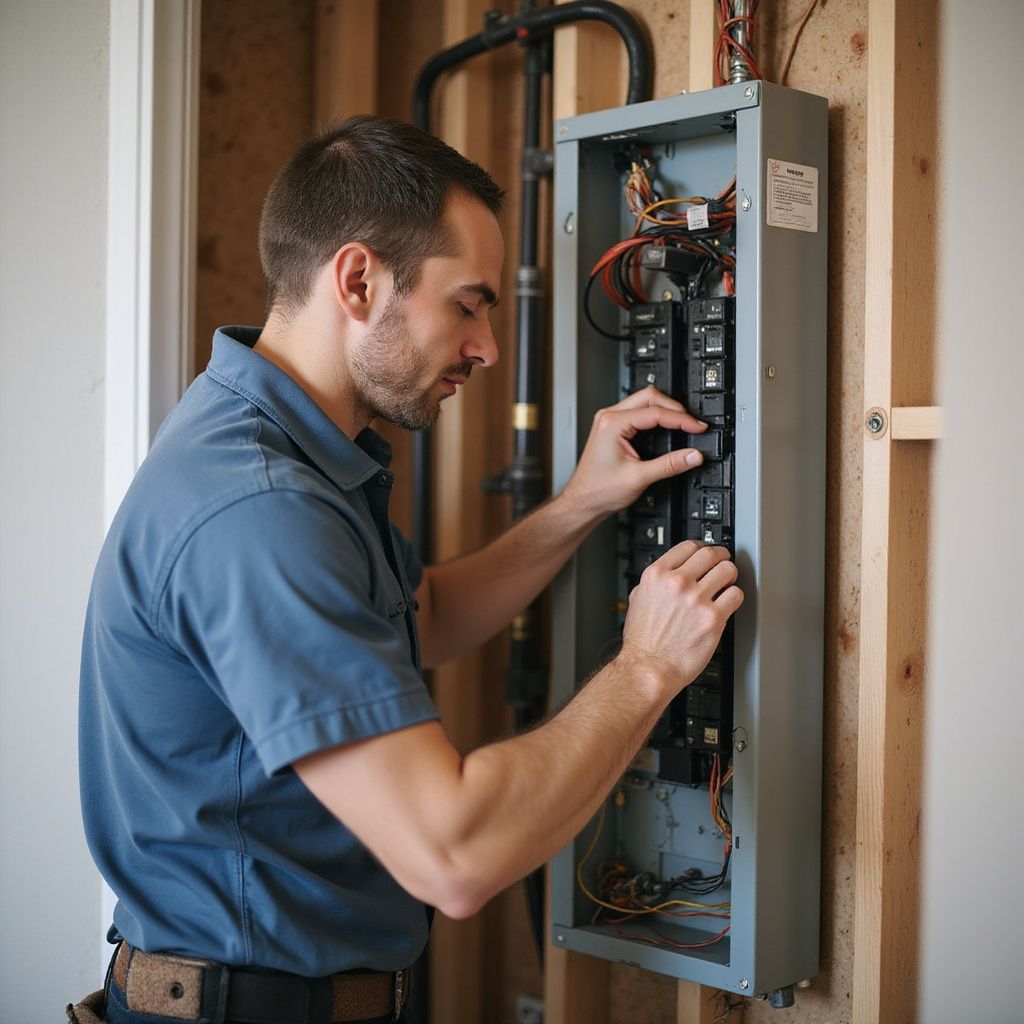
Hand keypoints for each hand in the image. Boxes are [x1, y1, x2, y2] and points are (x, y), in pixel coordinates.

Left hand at [561, 387, 706, 519]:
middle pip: (650, 397)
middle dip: (674, 408)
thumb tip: (693, 455)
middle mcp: (608, 417)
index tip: (698, 427)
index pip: (655, 412)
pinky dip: (655, 417)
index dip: (681, 419)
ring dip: (665, 410)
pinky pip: (638, 412)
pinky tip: (666, 427)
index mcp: (612, 424)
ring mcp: (609, 420)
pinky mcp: (612, 427)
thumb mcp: (639, 478)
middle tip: (692, 423)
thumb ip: (670, 465)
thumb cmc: (598, 490)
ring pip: (644, 401)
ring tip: (683, 425)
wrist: (582, 501)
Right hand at [619, 541, 742, 697]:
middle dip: (720, 557)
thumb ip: (655, 583)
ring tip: (728, 583)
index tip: (706, 553)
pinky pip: (735, 595)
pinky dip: (735, 596)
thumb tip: (668, 575)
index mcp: (656, 575)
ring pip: (728, 571)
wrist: (648, 668)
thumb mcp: (638, 600)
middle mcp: (677, 583)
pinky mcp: (713, 618)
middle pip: (711, 554)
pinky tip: (728, 602)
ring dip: (730, 575)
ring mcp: (696, 599)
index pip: (688, 546)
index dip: (702, 547)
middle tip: (723, 563)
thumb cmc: (642, 642)